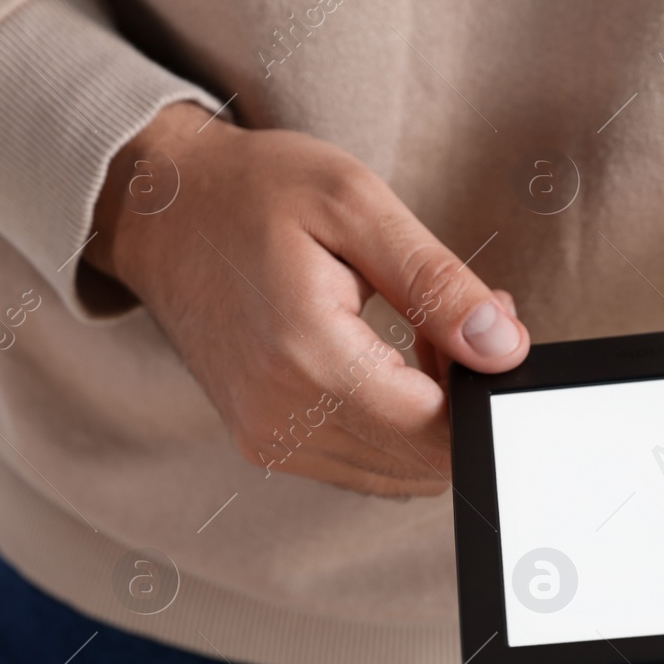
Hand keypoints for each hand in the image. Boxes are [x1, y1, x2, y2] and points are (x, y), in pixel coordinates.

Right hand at [85, 102, 529, 496]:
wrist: (160, 210)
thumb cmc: (253, 191)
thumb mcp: (355, 204)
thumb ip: (436, 283)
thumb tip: (503, 349)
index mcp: (306, 357)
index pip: (436, 430)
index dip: (481, 383)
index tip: (482, 317)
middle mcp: (280, 419)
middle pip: (423, 462)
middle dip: (462, 399)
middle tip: (458, 317)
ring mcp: (267, 440)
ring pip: (398, 473)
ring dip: (428, 415)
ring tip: (416, 332)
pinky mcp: (265, 444)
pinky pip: (361, 465)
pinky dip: (391, 424)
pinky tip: (382, 361)